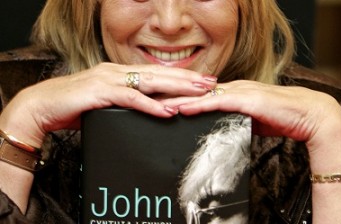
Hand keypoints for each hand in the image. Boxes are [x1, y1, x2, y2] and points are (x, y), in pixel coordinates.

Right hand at [0, 63, 216, 146]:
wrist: (41, 106)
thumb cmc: (72, 105)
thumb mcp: (104, 101)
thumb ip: (123, 102)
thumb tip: (145, 109)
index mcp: (119, 73)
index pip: (155, 74)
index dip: (180, 78)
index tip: (200, 83)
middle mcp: (116, 72)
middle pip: (159, 75)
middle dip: (187, 80)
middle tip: (211, 83)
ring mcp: (108, 81)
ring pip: (150, 83)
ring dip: (176, 89)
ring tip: (199, 93)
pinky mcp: (100, 93)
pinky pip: (131, 99)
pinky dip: (152, 106)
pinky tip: (169, 111)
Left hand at [163, 79, 340, 222]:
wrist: (307, 114)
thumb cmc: (280, 117)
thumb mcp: (249, 120)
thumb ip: (233, 122)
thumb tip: (219, 130)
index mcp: (231, 93)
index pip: (198, 94)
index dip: (177, 97)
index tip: (158, 103)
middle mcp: (232, 88)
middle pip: (194, 91)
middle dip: (170, 96)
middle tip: (147, 100)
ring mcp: (238, 92)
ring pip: (200, 94)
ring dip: (178, 99)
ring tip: (155, 105)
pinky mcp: (246, 100)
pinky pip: (217, 101)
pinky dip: (198, 105)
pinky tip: (183, 108)